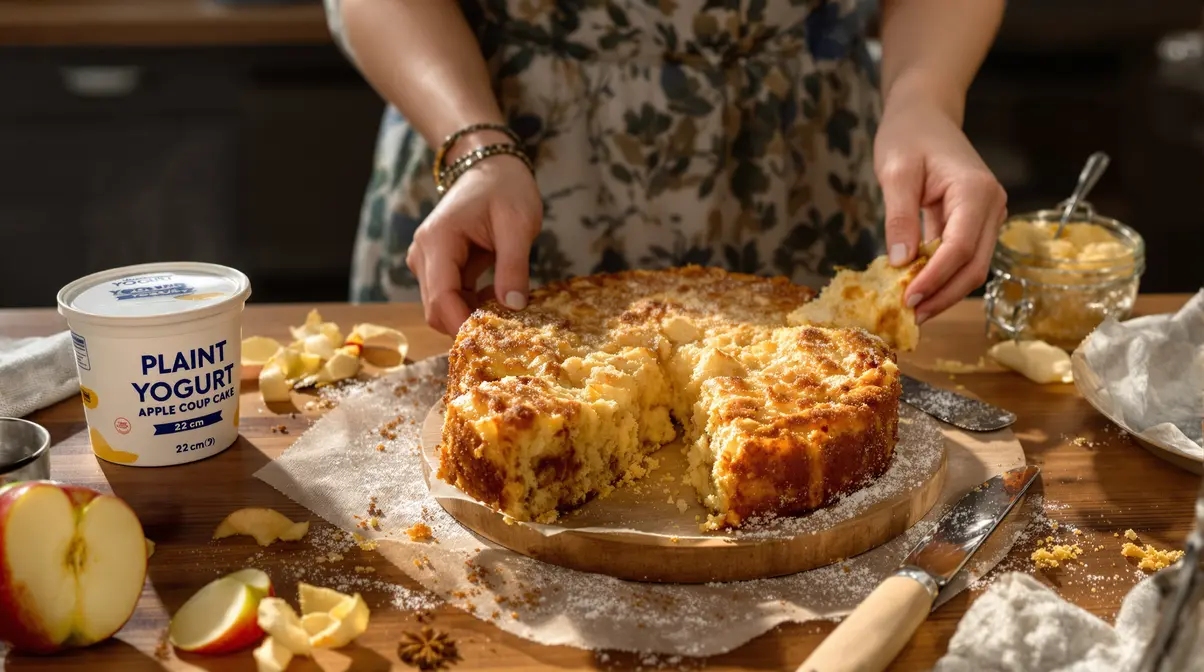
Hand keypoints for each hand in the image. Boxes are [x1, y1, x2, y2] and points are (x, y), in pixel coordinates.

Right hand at [405, 155, 541, 334]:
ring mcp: (427, 262)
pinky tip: (498, 301)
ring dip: (470, 318)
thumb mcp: (518, 224)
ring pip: (441, 308)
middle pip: (436, 310)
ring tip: (506, 314)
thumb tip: (513, 307)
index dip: (463, 325)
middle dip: (466, 326)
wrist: (490, 167)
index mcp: (438, 241)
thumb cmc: (505, 189)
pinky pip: (450, 298)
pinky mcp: (437, 267)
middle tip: (506, 335)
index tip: (492, 343)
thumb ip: (514, 266)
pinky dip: (471, 307)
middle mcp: (424, 254)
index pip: (441, 298)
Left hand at [873, 90, 1006, 323]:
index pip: (960, 247)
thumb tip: (900, 262)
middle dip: (943, 295)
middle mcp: (992, 205)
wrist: (924, 114)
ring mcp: (988, 215)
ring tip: (912, 310)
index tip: (907, 300)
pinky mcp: (976, 223)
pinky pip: (962, 257)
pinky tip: (917, 290)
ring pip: (973, 267)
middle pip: (974, 266)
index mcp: (976, 191)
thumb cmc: (908, 135)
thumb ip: (900, 217)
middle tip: (909, 317)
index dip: (935, 279)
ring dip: (944, 291)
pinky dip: (942, 276)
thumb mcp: (896, 172)